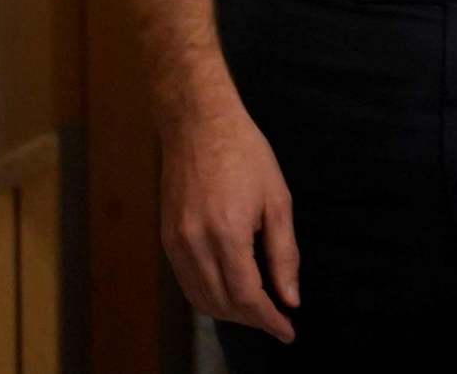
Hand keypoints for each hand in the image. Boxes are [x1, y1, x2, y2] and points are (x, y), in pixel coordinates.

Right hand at [160, 98, 300, 341]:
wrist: (199, 125)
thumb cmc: (245, 154)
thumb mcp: (278, 199)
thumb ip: (284, 253)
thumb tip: (290, 298)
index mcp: (228, 232)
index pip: (248, 296)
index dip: (269, 320)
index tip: (288, 331)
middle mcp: (195, 243)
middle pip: (223, 304)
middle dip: (253, 319)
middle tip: (278, 320)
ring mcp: (176, 243)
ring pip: (202, 299)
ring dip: (230, 313)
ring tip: (258, 310)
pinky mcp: (166, 239)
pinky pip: (187, 283)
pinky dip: (209, 297)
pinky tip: (230, 292)